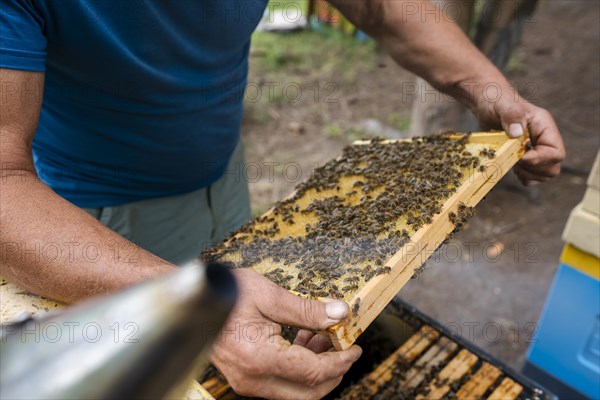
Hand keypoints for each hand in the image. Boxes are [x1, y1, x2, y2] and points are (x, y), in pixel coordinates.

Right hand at [210, 269, 361, 398]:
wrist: (193, 301)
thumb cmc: (226, 293)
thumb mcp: (268, 294)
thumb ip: (307, 310)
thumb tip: (340, 314)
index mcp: (259, 358)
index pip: (313, 372)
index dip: (340, 361)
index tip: (354, 347)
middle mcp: (252, 379)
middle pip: (308, 393)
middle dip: (333, 372)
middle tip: (345, 347)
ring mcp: (247, 383)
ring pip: (296, 392)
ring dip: (316, 371)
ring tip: (324, 339)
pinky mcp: (245, 379)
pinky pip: (281, 384)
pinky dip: (299, 369)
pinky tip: (304, 341)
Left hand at [476, 93, 565, 185]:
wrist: (488, 104)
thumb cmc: (497, 101)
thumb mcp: (503, 105)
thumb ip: (512, 116)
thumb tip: (517, 134)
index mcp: (545, 127)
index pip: (556, 153)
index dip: (540, 160)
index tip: (520, 157)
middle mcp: (545, 141)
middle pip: (552, 168)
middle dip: (533, 169)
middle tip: (514, 159)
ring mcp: (536, 151)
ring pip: (543, 175)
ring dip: (526, 174)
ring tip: (510, 160)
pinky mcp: (526, 158)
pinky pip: (532, 177)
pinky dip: (522, 177)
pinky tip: (509, 165)